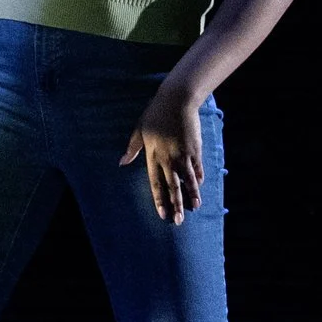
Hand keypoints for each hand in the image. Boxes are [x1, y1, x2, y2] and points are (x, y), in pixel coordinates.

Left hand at [120, 87, 205, 224]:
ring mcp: (183, 154)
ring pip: (188, 179)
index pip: (156, 183)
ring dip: (191, 194)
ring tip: (195, 207)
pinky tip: (199, 186)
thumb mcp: (139, 130)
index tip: (162, 214)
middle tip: (179, 221)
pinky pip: (197, 167)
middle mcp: (168, 158)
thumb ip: (132, 148)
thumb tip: (121, 162)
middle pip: (173, 186)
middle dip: (176, 205)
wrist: (176, 101)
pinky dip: (198, 177)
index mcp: (153, 156)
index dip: (159, 200)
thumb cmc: (155, 114)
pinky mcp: (195, 148)